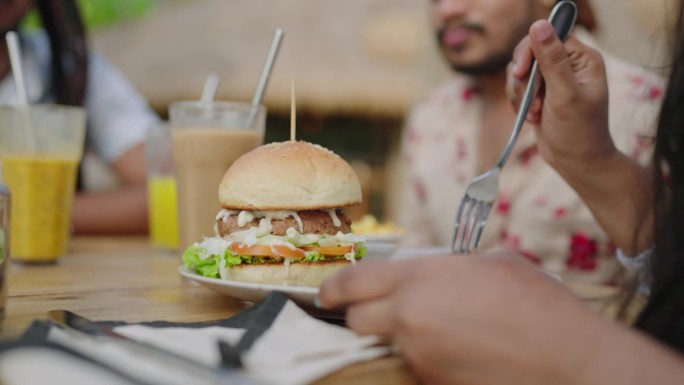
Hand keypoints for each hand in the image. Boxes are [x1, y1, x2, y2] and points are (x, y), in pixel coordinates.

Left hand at [319, 253, 609, 384]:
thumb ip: (448, 267)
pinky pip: (416, 365)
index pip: (355, 281)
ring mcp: (419, 355)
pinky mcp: (432, 381)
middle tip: (375, 312)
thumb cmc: (538, 304)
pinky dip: (427, 356)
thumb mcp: (492, 264)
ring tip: (441, 329)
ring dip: (402, 336)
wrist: (569, 360)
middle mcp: (410, 317)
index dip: (334, 287)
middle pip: (358, 319)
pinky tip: (459, 349)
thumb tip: (432, 272)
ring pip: (389, 344)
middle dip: (361, 315)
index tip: (327, 294)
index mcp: (421, 278)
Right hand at [507, 20, 615, 172]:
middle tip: (529, 101)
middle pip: (530, 52)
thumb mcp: (565, 94)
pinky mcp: (540, 93)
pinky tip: (532, 117)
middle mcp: (569, 64)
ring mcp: (553, 79)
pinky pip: (517, 86)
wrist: (576, 162)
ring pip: (519, 71)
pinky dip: (518, 102)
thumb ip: (552, 60)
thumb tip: (539, 25)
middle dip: (524, 78)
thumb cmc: (578, 131)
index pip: (548, 37)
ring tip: (535, 113)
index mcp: (582, 59)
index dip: (529, 52)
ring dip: (521, 94)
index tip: (520, 73)